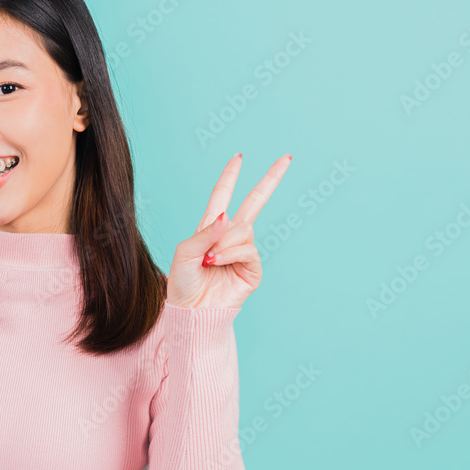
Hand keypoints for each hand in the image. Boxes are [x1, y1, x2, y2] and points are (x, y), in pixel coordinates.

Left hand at [166, 153, 292, 308]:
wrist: (190, 311)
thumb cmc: (183, 283)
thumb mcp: (185, 252)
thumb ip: (205, 232)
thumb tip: (228, 216)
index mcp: (212, 228)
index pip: (223, 196)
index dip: (230, 176)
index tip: (238, 158)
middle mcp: (230, 236)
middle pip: (254, 202)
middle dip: (270, 180)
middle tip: (286, 158)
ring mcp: (243, 252)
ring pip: (245, 230)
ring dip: (225, 242)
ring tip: (210, 260)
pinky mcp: (252, 269)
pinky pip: (248, 249)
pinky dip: (231, 253)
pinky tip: (218, 262)